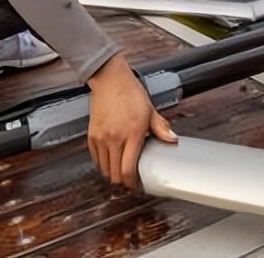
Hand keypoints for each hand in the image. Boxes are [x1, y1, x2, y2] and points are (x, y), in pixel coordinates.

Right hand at [86, 54, 176, 188]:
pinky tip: (110, 159)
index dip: (132, 183)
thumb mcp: (150, 110)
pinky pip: (95, 159)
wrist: (110, 80)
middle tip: (130, 177)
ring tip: (120, 169)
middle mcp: (115, 138)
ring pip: (104, 169)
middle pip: (115, 174)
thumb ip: (161, 127)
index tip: (136, 184)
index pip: (128, 170)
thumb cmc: (130, 92)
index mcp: (132, 134)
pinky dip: (102, 163)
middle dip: (123, 180)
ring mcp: (101, 138)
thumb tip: (172, 139)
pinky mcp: (91, 135)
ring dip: (112, 173)